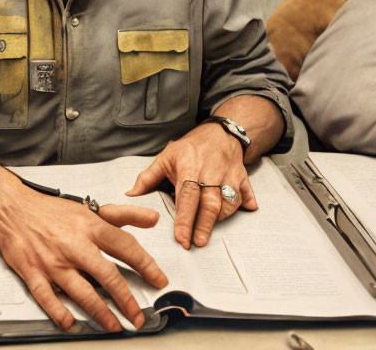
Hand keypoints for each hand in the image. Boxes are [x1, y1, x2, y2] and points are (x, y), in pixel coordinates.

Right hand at [0, 183, 167, 332]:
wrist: (12, 209)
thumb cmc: (51, 212)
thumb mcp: (91, 209)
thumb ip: (124, 215)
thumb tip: (153, 218)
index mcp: (90, 227)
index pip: (125, 246)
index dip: (145, 264)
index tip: (158, 280)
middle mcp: (74, 244)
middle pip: (106, 274)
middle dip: (125, 299)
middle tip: (137, 316)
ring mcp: (53, 261)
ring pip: (80, 291)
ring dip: (100, 311)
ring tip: (113, 325)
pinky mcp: (33, 272)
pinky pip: (47, 297)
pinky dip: (59, 312)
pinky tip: (71, 323)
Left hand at [126, 125, 256, 248]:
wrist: (219, 132)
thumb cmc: (191, 147)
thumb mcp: (167, 156)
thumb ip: (148, 177)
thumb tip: (130, 195)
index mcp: (189, 166)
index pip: (187, 195)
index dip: (184, 218)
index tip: (181, 238)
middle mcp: (210, 172)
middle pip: (209, 202)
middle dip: (204, 225)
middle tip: (197, 243)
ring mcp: (228, 175)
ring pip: (227, 202)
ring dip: (220, 218)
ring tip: (208, 230)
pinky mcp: (241, 178)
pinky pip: (245, 195)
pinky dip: (246, 204)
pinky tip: (246, 210)